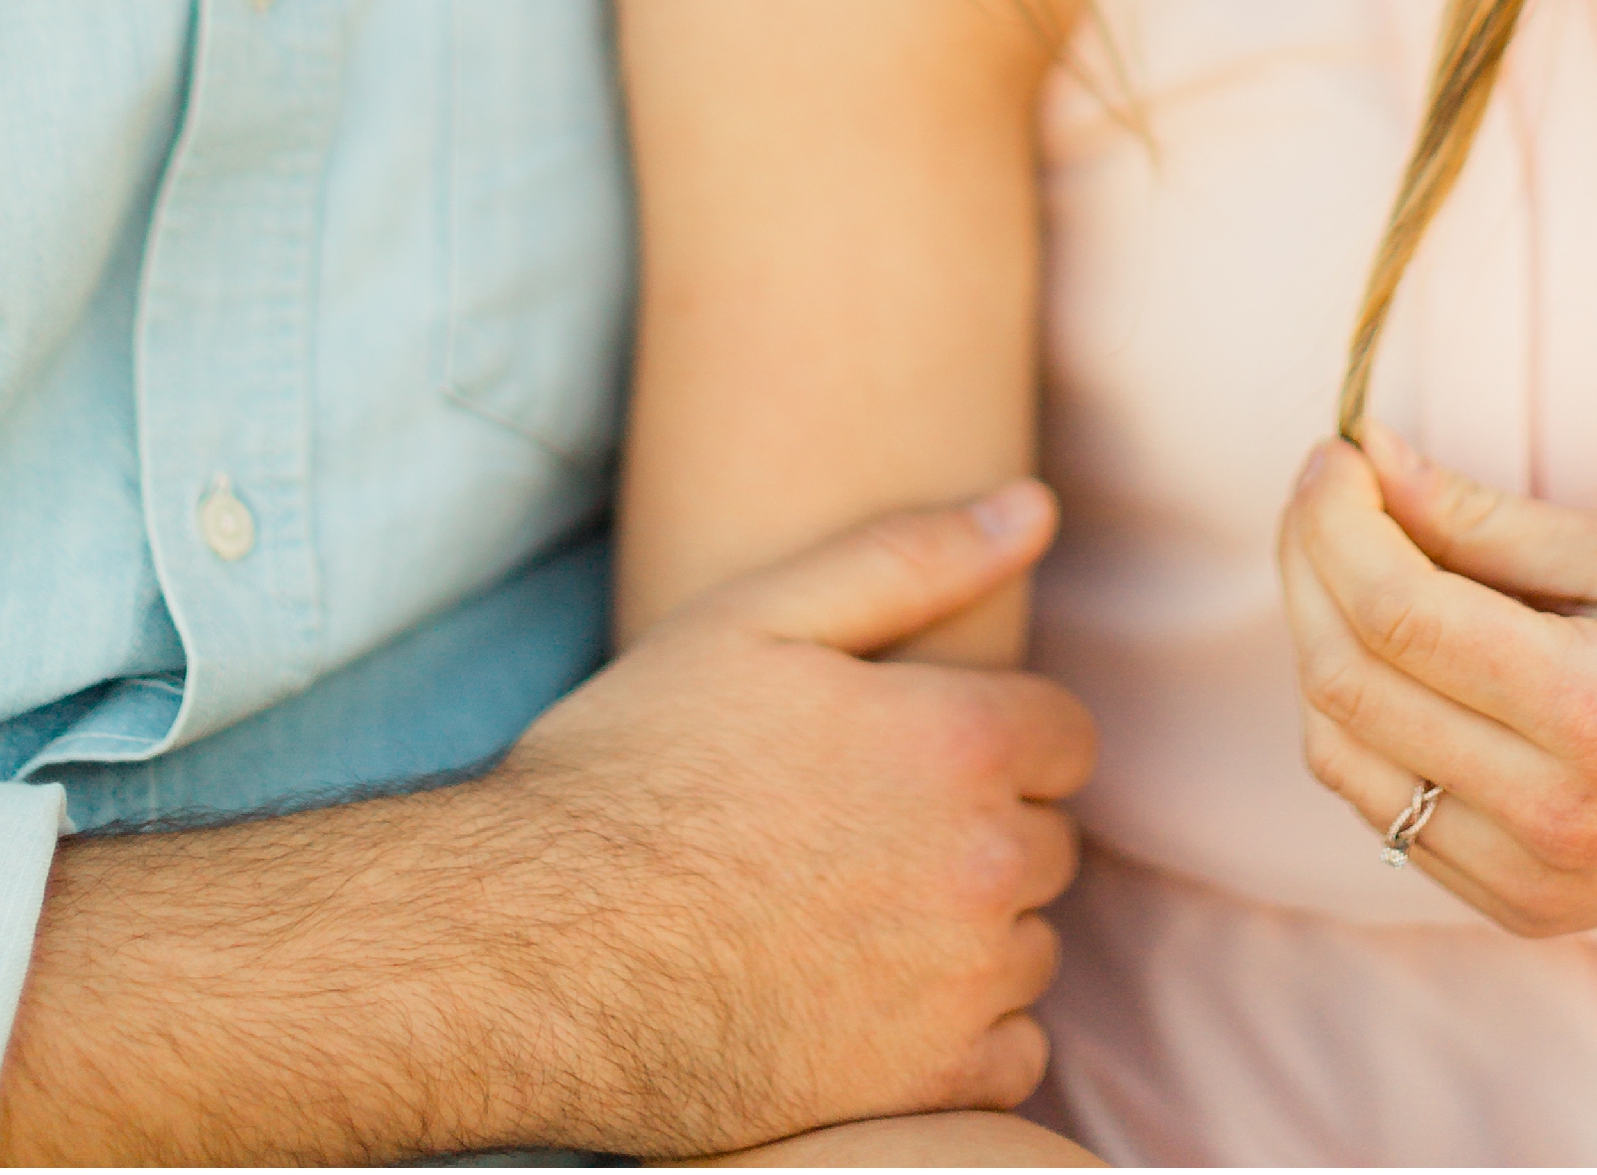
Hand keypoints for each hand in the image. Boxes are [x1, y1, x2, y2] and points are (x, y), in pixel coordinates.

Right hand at [0, 481, 1095, 1165]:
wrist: (531, 947)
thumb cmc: (634, 765)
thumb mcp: (759, 617)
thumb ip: (914, 556)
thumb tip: (1037, 507)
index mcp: (958, 742)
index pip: (1064, 735)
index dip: (990, 733)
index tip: (910, 753)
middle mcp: (981, 866)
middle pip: (1046, 838)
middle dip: (979, 826)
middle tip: (860, 830)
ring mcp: (957, 988)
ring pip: (1028, 944)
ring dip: (973, 929)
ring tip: (851, 911)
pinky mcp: (922, 1088)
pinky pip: (1011, 1054)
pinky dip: (962, 1033)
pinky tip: (871, 1000)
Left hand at [1278, 427, 1596, 936]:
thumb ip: (1490, 520)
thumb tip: (1369, 461)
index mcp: (1594, 714)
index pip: (1396, 614)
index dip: (1336, 520)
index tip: (1335, 449)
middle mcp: (1551, 817)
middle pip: (1348, 683)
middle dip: (1308, 565)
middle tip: (1325, 487)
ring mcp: (1529, 881)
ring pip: (1341, 756)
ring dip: (1316, 641)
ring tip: (1348, 556)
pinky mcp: (1518, 908)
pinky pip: (1382, 809)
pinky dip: (1357, 719)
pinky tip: (1391, 647)